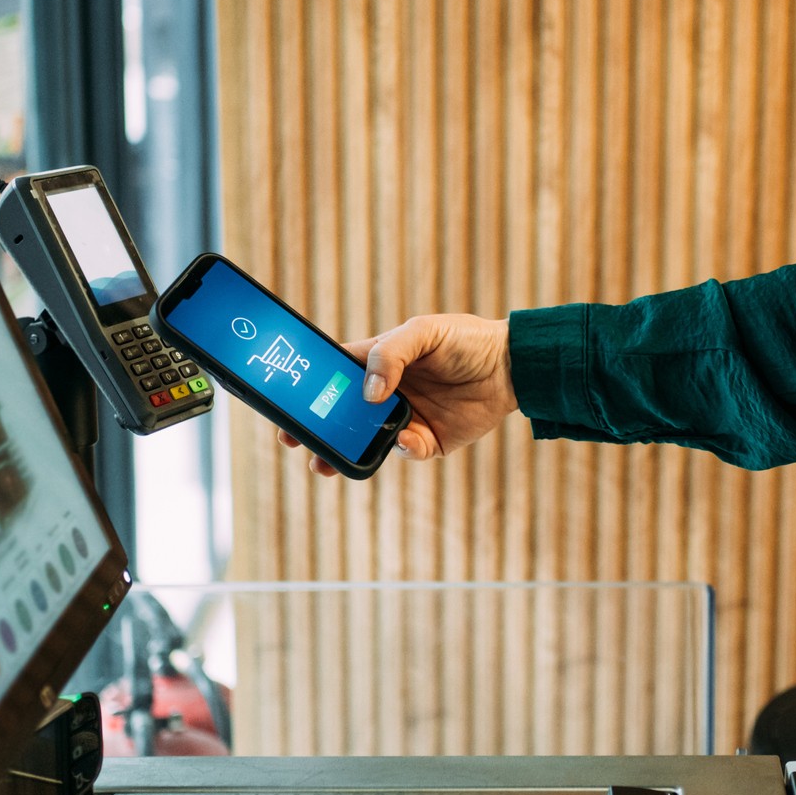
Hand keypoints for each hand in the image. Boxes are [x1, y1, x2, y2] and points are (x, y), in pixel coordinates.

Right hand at [283, 314, 519, 475]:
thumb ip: (391, 354)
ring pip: (366, 441)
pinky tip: (408, 438)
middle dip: (316, 430)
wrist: (512, 365)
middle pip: (341, 416)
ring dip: (345, 451)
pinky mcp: (430, 440)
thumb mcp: (423, 332)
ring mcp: (406, 418)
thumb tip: (369, 393)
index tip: (284, 404)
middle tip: (294, 441)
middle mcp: (386, 393)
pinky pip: (407, 451)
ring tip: (325, 463)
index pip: (331, 376)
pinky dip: (402, 448)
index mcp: (377, 363)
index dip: (307, 389)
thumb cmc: (465, 339)